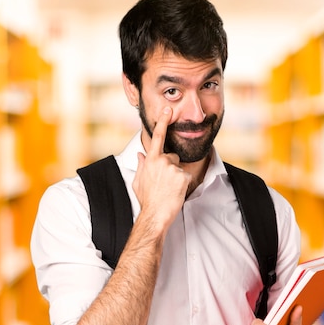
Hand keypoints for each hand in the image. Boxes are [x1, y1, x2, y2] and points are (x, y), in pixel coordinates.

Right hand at [133, 107, 190, 231]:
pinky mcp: (182, 176)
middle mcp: (161, 161)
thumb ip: (140, 166)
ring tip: (168, 189)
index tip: (168, 110)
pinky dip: (182, 184)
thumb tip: (140, 155)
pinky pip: (185, 176)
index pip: (157, 137)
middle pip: (172, 156)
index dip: (162, 122)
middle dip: (170, 166)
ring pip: (179, 167)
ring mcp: (172, 168)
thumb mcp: (138, 181)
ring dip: (176, 176)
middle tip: (164, 182)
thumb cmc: (147, 200)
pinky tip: (175, 192)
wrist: (155, 214)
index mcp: (150, 160)